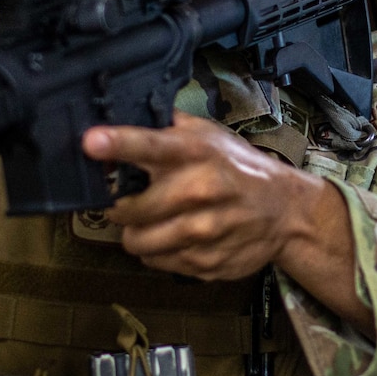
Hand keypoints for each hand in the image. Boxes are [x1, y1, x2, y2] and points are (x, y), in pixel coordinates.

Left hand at [82, 113, 364, 319]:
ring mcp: (204, 231)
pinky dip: (160, 253)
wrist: (287, 212)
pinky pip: (159, 263)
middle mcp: (200, 190)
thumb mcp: (210, 135)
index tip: (89, 142)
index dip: (117, 143)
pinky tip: (177, 238)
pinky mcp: (207, 262)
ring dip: (136, 235)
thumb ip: (167, 127)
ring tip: (151, 224)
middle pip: (129, 209)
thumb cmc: (240, 168)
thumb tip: (121, 112)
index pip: (151, 145)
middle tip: (125, 203)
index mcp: (197, 152)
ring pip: (138, 243)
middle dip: (118, 207)